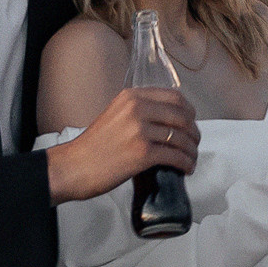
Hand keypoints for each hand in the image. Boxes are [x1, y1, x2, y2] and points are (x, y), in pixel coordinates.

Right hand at [45, 84, 197, 203]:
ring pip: (181, 137)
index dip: (189, 111)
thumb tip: (166, 120)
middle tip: (194, 144)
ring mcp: (140, 130)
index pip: (174, 97)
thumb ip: (138, 112)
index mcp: (131, 96)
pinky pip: (175, 156)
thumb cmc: (92, 147)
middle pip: (182, 116)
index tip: (192, 123)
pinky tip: (186, 169)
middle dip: (194, 132)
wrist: (73, 166)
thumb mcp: (115, 115)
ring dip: (192, 150)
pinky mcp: (142, 153)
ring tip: (191, 159)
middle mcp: (137, 109)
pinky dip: (186, 163)